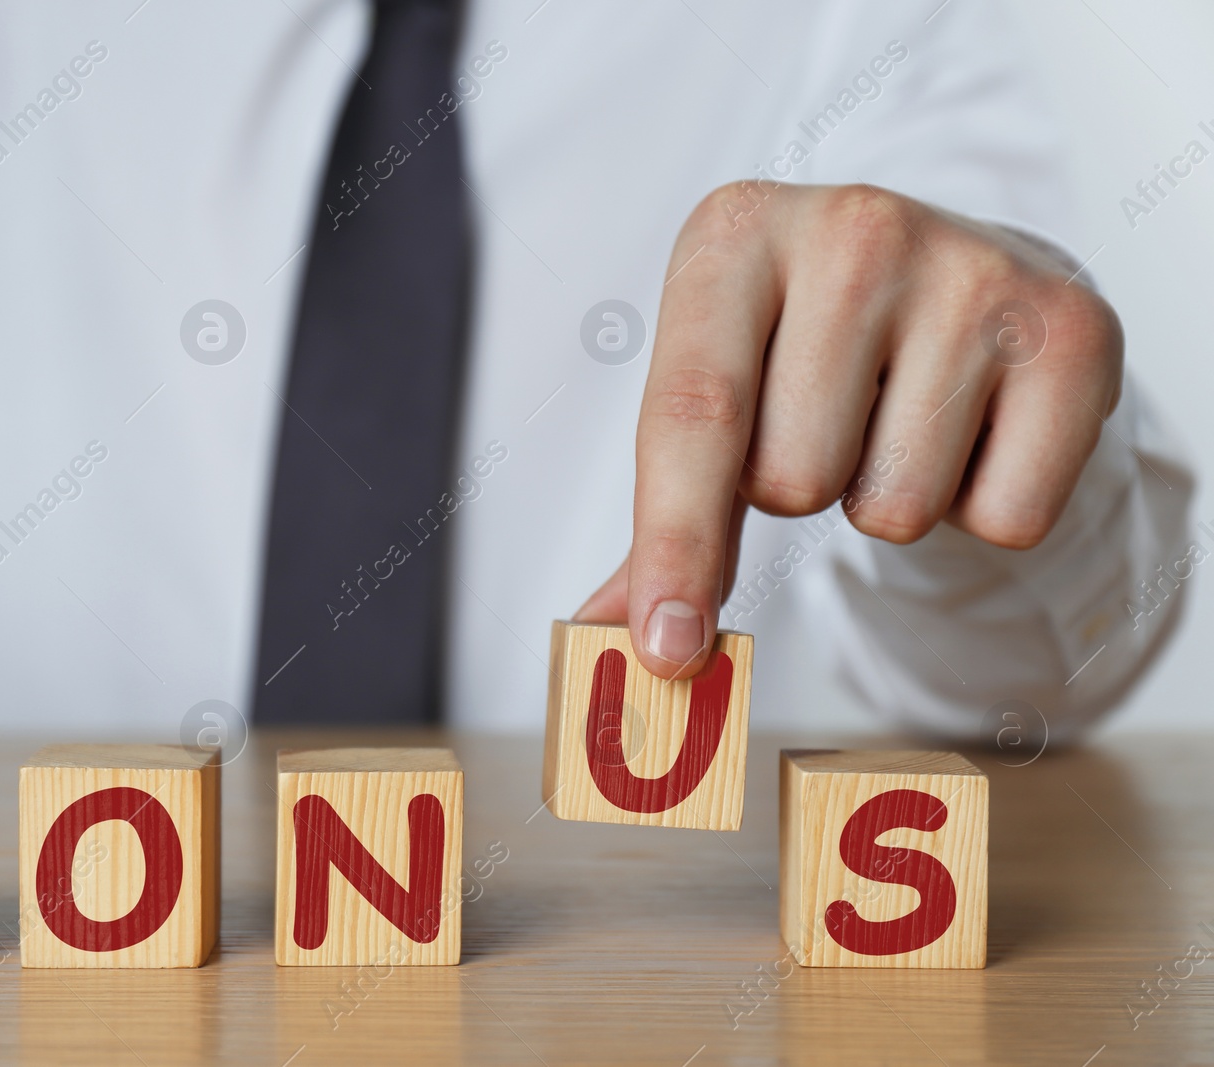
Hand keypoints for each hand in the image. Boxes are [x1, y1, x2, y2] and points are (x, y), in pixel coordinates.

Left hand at [575, 182, 1123, 679]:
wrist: (959, 271)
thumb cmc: (808, 344)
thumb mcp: (719, 383)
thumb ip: (664, 512)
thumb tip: (600, 631)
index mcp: (734, 235)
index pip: (692, 415)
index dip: (675, 544)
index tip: (667, 646)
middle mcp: (854, 228)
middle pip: (792, 480)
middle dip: (802, 489)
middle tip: (830, 421)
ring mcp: (972, 269)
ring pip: (895, 508)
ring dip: (888, 499)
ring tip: (903, 415)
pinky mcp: (1072, 329)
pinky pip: (1005, 518)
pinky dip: (983, 506)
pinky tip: (975, 427)